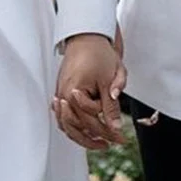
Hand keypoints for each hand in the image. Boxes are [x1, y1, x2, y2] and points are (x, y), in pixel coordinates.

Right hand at [53, 33, 126, 148]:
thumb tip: (115, 126)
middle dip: (96, 138)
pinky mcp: (60, 92)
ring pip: (66, 125)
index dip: (108, 131)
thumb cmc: (100, 54)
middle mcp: (63, 95)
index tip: (121, 138)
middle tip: (113, 143)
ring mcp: (60, 94)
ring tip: (99, 143)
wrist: (87, 37)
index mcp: (75, 91)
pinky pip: (62, 117)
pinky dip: (71, 127)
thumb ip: (111, 105)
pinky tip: (83, 133)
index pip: (91, 120)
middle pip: (77, 127)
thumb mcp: (112, 79)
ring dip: (82, 137)